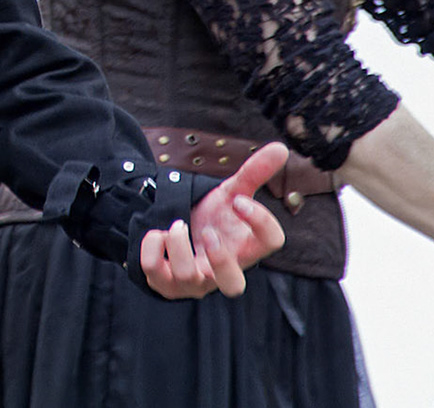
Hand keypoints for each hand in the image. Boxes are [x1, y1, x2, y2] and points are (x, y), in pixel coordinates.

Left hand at [139, 142, 288, 298]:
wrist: (181, 235)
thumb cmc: (214, 220)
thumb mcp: (231, 195)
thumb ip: (254, 173)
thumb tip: (281, 147)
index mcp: (246, 247)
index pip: (271, 242)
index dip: (261, 221)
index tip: (238, 201)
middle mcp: (223, 271)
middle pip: (234, 287)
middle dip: (220, 260)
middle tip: (208, 232)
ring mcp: (194, 282)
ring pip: (188, 276)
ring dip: (177, 243)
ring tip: (176, 224)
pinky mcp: (166, 284)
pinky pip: (155, 272)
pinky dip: (152, 247)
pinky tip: (158, 234)